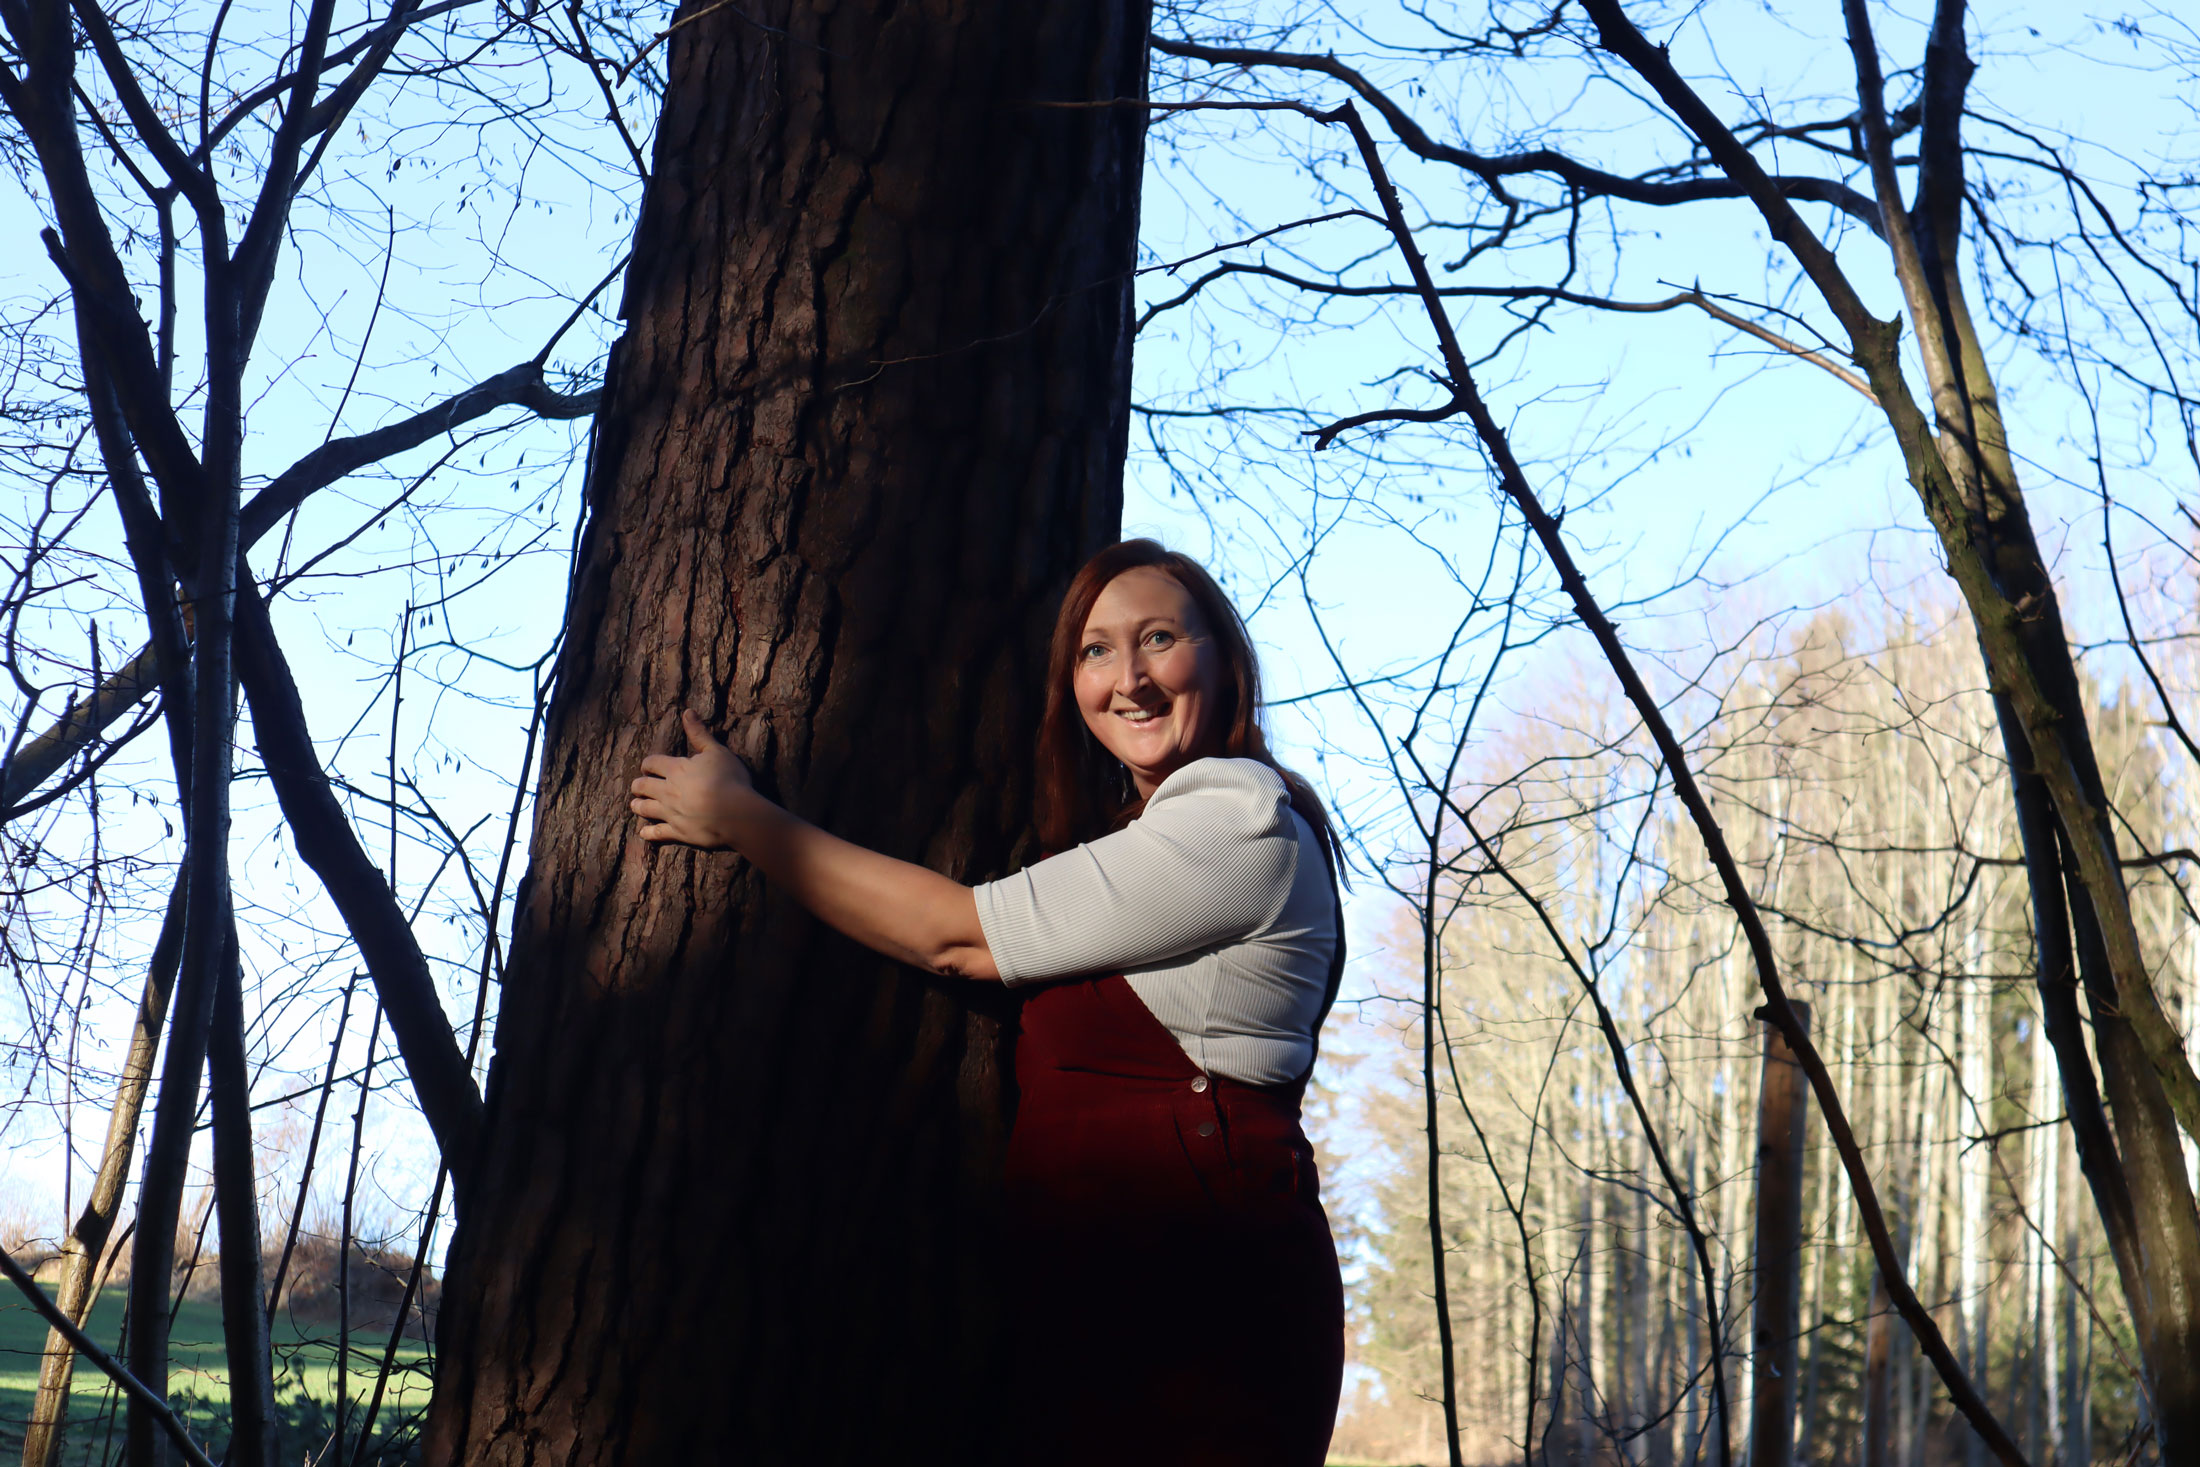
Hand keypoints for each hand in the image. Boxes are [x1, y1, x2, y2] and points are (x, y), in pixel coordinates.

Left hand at [629, 710, 755, 848]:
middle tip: (638, 786)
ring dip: (638, 806)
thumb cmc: (729, 779)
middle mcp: (667, 791)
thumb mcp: (716, 751)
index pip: (652, 763)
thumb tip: (687, 711)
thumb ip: (699, 733)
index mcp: (675, 769)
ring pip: (644, 809)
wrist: (735, 813)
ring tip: (636, 805)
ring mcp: (670, 813)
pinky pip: (656, 834)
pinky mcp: (677, 832)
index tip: (648, 766)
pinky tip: (644, 833)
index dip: (648, 763)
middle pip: (643, 786)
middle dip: (638, 785)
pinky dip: (648, 833)